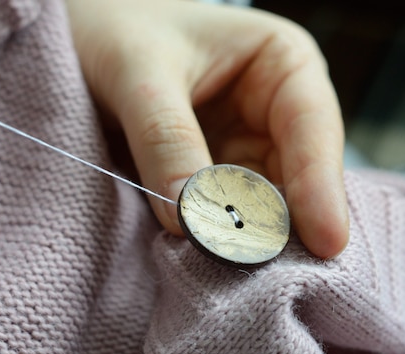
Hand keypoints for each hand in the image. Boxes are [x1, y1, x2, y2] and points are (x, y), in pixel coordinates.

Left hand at [65, 0, 348, 257]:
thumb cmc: (116, 26)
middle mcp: (273, 112)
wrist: (78, 33)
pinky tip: (214, 262)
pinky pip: (225, 214)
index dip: (321, 186)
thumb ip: (166, 138)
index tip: (327, 241)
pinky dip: (218, 238)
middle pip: (296, 177)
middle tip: (281, 276)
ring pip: (263, 204)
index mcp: (281, 63)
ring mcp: (245, 148)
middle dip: (284, 224)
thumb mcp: (138, 71)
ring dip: (249, 239)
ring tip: (246, 277)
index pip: (312, 128)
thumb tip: (192, 216)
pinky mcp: (215, 177)